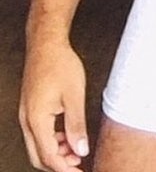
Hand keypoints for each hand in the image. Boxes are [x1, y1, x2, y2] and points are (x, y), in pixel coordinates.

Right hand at [19, 39, 89, 171]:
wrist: (46, 45)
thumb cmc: (60, 64)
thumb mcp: (74, 95)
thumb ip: (76, 125)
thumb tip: (81, 150)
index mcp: (37, 119)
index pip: (50, 156)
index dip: (65, 170)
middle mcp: (27, 120)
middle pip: (39, 157)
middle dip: (59, 165)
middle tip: (80, 165)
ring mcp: (26, 115)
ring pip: (37, 146)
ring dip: (57, 152)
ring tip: (77, 150)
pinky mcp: (30, 109)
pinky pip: (38, 134)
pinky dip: (52, 140)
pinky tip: (68, 135)